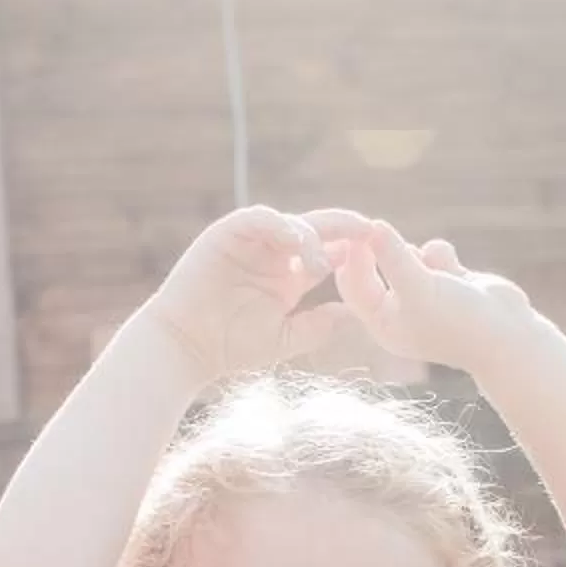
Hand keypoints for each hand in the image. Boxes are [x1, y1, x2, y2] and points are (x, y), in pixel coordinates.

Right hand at [133, 205, 372, 381]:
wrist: (187, 348)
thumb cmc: (231, 346)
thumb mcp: (285, 338)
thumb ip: (318, 326)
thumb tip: (355, 315)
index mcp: (289, 275)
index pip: (328, 252)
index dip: (352, 249)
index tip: (378, 254)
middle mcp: (273, 253)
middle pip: (316, 229)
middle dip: (344, 227)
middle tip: (368, 231)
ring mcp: (250, 241)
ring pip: (290, 222)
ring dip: (312, 235)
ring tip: (321, 261)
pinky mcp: (227, 233)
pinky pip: (258, 219)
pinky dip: (279, 226)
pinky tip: (294, 243)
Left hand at [329, 220, 537, 375]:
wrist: (509, 336)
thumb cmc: (459, 320)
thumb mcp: (419, 288)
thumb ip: (393, 257)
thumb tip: (372, 225)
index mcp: (382, 322)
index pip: (352, 283)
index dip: (354, 255)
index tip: (362, 231)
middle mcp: (399, 310)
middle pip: (374, 267)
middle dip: (382, 249)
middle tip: (381, 228)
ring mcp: (423, 295)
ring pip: (405, 254)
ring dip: (419, 253)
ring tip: (436, 270)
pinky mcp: (447, 281)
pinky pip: (432, 253)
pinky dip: (442, 255)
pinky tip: (458, 270)